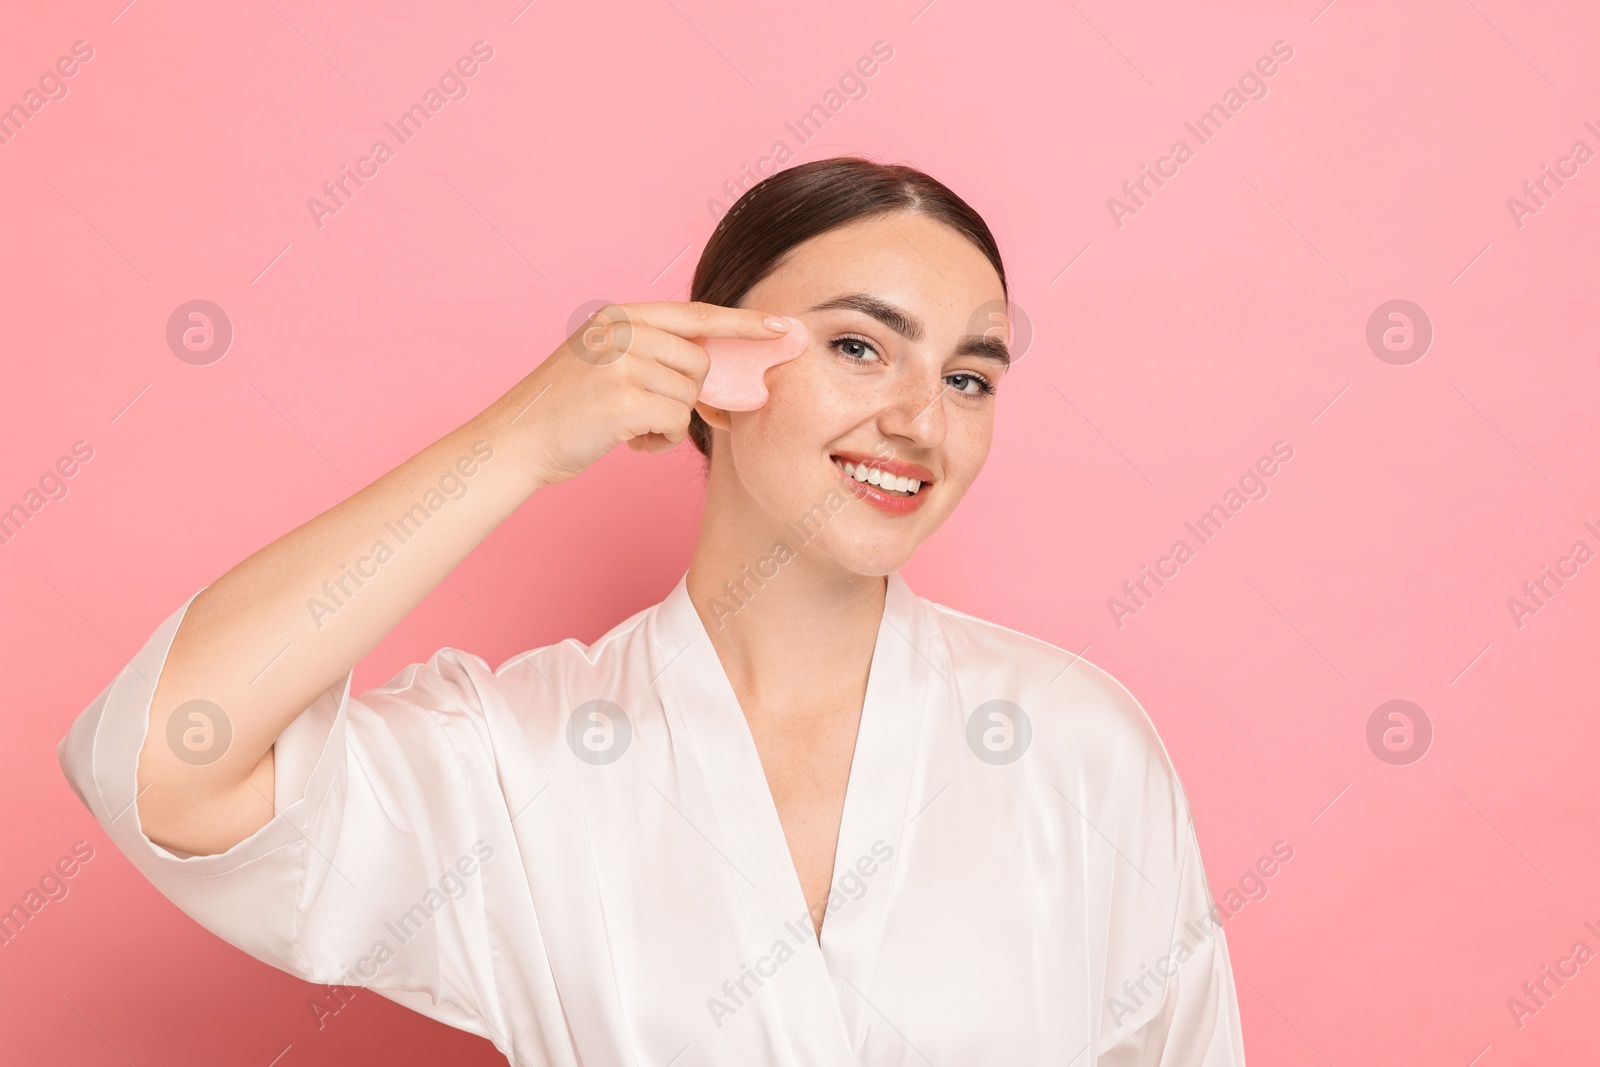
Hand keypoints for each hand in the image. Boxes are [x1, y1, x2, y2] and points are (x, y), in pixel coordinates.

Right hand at [509, 301, 792, 487]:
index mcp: (619, 316)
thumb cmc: (564, 412)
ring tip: (629, 427)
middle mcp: (620, 332)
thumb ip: (652, 355)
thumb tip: (717, 375)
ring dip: (669, 421)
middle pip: (700, 362)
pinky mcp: (622, 400)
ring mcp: (620, 363)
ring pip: (689, 395)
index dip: (744, 322)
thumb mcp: (604, 363)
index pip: (697, 314)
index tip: (783, 326)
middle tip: (654, 414)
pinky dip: (659, 440)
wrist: (514, 442)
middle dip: (688, 395)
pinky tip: (629, 442)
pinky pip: (676, 421)